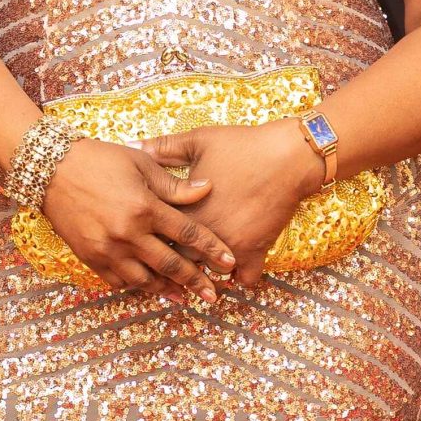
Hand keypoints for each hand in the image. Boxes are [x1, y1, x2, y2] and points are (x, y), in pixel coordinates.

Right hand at [38, 137, 236, 305]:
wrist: (50, 168)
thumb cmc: (98, 159)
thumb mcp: (140, 164)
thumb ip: (174, 184)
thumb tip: (206, 190)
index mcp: (144, 208)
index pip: (188, 234)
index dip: (212, 250)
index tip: (229, 263)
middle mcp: (128, 234)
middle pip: (170, 265)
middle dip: (195, 281)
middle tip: (213, 295)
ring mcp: (107, 249)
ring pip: (144, 279)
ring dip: (166, 290)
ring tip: (183, 298)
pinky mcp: (89, 257)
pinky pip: (117, 280)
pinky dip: (135, 286)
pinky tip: (147, 287)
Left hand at [137, 120, 322, 290]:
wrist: (287, 157)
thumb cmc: (242, 146)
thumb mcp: (198, 141)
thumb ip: (163, 147)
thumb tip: (134, 146)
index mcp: (186, 209)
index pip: (156, 234)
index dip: (150, 237)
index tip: (149, 237)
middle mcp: (205, 232)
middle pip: (176, 261)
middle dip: (171, 263)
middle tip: (169, 261)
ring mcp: (230, 245)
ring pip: (208, 275)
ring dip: (203, 275)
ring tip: (197, 273)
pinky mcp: (255, 251)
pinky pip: (245, 279)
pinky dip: (239, 278)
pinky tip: (234, 271)